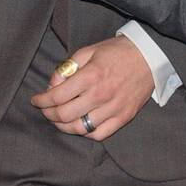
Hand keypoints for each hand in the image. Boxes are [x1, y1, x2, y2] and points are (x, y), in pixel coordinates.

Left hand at [30, 36, 154, 140]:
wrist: (149, 57)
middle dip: (49, 114)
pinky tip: (79, 125)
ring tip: (58, 120)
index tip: (36, 100)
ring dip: (63, 126)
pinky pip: (99, 134)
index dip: (42, 101)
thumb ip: (68, 67)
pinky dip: (85, 133)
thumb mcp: (88, 51)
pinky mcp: (124, 117)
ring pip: (80, 128)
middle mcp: (101, 95)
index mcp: (91, 76)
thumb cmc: (116, 52)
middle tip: (45, 110)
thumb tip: (53, 85)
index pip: (57, 96)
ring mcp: (113, 109)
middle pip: (65, 115)